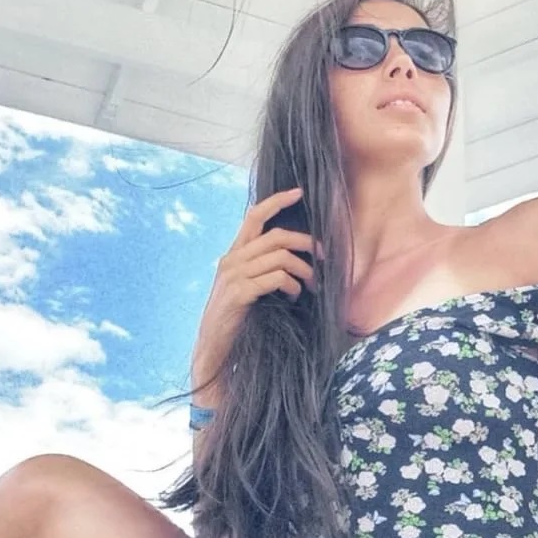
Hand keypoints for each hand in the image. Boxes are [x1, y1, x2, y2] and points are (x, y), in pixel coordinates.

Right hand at [192, 187, 321, 383]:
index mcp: (233, 255)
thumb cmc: (236, 319)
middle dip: (306, 242)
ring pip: (280, 257)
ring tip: (311, 285)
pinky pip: (276, 278)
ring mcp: (234, 276)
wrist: (214, 345)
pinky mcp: (240, 294)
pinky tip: (294, 296)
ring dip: (304, 270)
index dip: (277, 201)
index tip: (298, 192)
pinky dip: (292, 286)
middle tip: (323, 255)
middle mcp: (232, 260)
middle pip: (276, 236)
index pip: (254, 216)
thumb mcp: (245, 287)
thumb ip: (259, 269)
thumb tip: (292, 257)